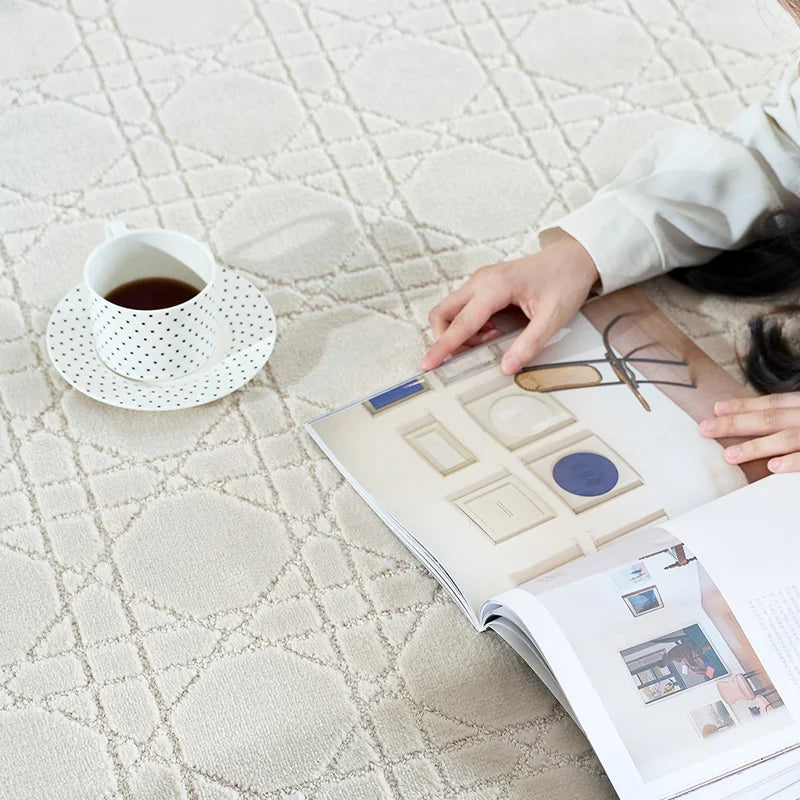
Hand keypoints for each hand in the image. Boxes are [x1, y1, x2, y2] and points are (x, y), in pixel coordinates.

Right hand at [420, 236, 599, 374]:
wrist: (574, 258)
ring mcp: (480, 280)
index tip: (428, 363)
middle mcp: (481, 280)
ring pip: (451, 311)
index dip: (443, 346)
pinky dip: (470, 326)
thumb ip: (529, 344)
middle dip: (446, 338)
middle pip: (443, 312)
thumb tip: (507, 366)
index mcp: (495, 286)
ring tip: (490, 341)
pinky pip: (463, 308)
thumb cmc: (565, 281)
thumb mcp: (553, 318)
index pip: (461, 323)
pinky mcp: (484, 284)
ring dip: (461, 333)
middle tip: (467, 356)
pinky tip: (493, 331)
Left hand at [700, 394, 799, 471]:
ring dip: (756, 447)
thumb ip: (789, 417)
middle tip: (706, 429)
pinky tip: (772, 467)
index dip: (743, 406)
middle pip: (770, 419)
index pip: (772, 403)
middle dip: (736, 423)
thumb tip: (756, 423)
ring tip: (729, 456)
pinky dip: (791, 462)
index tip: (716, 409)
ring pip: (787, 438)